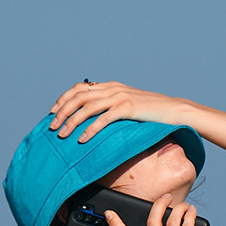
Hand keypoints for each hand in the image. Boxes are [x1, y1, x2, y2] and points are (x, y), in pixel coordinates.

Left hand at [50, 81, 191, 143]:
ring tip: (62, 134)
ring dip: (71, 121)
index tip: (53, 112)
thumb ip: (112, 104)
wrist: (173, 110)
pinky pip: (104, 119)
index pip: (79, 88)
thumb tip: (94, 115)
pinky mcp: (128, 108)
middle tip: (52, 126)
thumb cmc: (151, 112)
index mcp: (111, 86)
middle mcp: (113, 89)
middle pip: (79, 97)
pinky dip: (90, 129)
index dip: (63, 99)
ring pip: (87, 108)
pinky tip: (83, 140)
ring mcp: (120, 97)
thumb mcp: (128, 103)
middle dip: (62, 111)